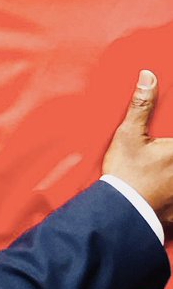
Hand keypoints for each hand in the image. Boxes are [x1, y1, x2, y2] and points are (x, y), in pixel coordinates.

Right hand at [103, 69, 172, 220]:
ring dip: (170, 174)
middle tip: (158, 154)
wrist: (121, 212)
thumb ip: (142, 105)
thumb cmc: (127, 173)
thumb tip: (149, 76)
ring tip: (160, 172)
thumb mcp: (129, 134)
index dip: (170, 139)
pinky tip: (163, 191)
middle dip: (167, 151)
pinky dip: (171, 196)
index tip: (165, 142)